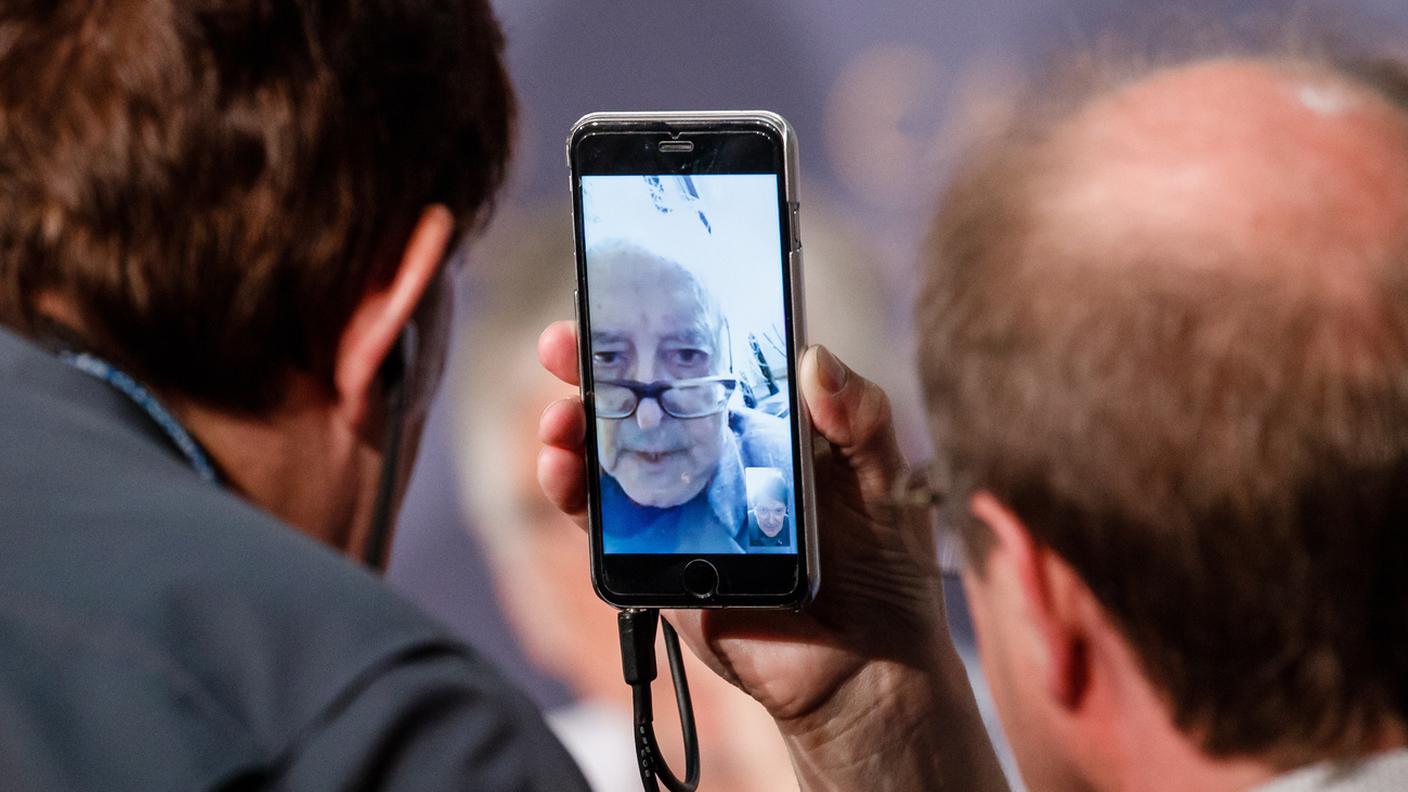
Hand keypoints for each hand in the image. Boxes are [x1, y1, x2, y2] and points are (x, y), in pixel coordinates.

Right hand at [535, 320, 946, 723]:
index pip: (701, 363)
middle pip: (639, 401)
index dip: (659, 328)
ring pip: (608, 457)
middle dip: (592, 366)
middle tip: (562, 343)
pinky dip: (573, 495)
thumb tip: (814, 359)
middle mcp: (711, 459)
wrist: (871, 668)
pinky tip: (563, 469)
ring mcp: (678, 510)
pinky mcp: (657, 564)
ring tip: (561, 416)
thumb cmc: (885, 568)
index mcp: (762, 426)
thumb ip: (862, 417)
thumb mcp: (888, 478)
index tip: (625, 294)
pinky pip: (603, 526)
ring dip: (572, 428)